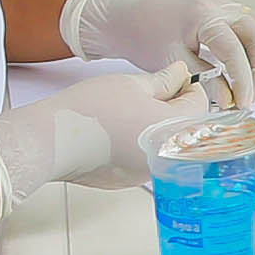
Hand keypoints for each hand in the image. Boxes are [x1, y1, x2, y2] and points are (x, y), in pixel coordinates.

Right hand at [0, 67, 209, 206]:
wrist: (53, 142)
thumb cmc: (89, 112)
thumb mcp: (133, 85)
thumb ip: (165, 81)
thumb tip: (180, 74)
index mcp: (176, 130)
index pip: (201, 104)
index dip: (188, 86)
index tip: (173, 79)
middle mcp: (169, 158)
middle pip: (186, 127)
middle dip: (174, 107)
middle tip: (150, 92)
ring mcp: (150, 173)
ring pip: (166, 143)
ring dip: (157, 126)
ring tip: (130, 111)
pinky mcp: (131, 180)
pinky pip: (146, 158)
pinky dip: (140, 143)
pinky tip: (119, 131)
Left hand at [64, 0, 254, 108]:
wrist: (126, 17)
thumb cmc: (144, 38)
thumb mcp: (173, 63)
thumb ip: (205, 81)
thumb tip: (231, 101)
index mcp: (204, 15)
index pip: (234, 49)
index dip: (243, 79)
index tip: (242, 104)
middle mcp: (219, 4)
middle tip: (253, 97)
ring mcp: (224, 3)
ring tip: (254, 86)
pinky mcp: (223, 9)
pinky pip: (250, 27)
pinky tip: (248, 71)